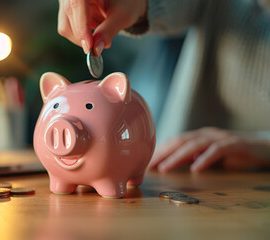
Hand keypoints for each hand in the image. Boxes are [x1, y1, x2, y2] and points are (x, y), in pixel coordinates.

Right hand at [57, 0, 146, 54]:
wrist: (126, 0)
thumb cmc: (127, 3)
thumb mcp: (121, 17)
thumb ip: (107, 32)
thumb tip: (95, 50)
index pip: (76, 4)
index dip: (80, 27)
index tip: (89, 47)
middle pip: (68, 17)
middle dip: (84, 36)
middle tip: (103, 43)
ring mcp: (67, 1)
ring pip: (66, 26)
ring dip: (84, 34)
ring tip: (103, 27)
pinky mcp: (67, 9)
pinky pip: (69, 27)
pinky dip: (83, 32)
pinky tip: (97, 25)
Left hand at [148, 127, 269, 172]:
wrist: (263, 148)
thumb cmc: (234, 153)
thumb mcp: (209, 155)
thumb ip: (193, 157)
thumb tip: (172, 164)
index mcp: (199, 136)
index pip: (175, 141)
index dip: (160, 151)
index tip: (146, 162)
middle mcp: (206, 134)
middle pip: (180, 141)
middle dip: (162, 153)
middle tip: (148, 165)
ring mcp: (219, 137)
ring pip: (194, 145)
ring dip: (177, 157)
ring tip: (164, 168)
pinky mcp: (234, 144)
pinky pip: (217, 150)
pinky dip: (205, 159)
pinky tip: (195, 169)